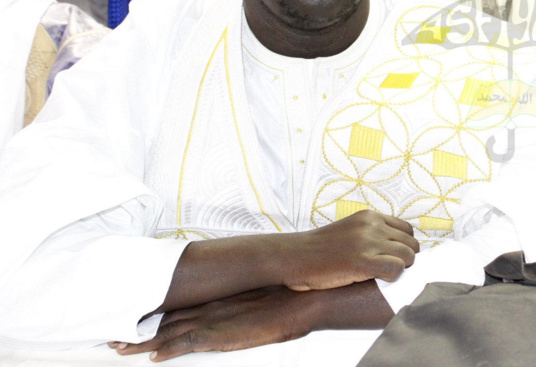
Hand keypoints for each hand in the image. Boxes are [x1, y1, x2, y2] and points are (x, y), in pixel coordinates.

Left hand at [111, 287, 314, 360]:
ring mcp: (212, 321)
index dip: (154, 313)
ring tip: (119, 347)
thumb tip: (235, 308)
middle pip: (165, 319)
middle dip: (138, 327)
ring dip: (142, 341)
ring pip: (167, 333)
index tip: (136, 316)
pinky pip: (185, 345)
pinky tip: (153, 358)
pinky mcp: (219, 335)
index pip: (177, 306)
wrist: (299, 303)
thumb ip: (239, 303)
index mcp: (216, 299)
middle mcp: (208, 308)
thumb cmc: (283, 301)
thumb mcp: (257, 299)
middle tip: (114, 334)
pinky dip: (167, 351)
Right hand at [279, 209, 418, 290]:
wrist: (295, 257)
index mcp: (370, 216)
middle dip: (405, 259)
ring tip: (382, 277)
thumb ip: (371, 234)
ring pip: (408, 256)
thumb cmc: (320, 251)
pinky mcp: (363, 262)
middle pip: (411, 243)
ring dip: (400, 269)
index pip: (407, 230)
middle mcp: (372, 226)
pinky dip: (393, 277)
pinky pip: (397, 269)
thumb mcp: (350, 231)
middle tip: (388, 271)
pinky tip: (377, 281)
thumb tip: (394, 247)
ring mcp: (368, 242)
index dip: (403, 247)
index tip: (392, 259)